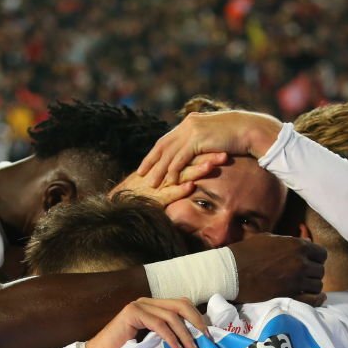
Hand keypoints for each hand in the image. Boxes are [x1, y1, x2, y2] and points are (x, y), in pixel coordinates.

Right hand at [85, 298, 210, 347]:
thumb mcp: (155, 344)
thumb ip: (171, 337)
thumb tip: (197, 343)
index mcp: (155, 307)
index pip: (183, 305)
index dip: (198, 319)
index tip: (209, 337)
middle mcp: (148, 302)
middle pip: (181, 305)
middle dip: (197, 322)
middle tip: (206, 340)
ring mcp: (139, 305)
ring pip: (172, 315)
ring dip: (185, 333)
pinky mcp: (132, 313)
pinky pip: (158, 323)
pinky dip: (170, 336)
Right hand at [112, 152, 228, 206]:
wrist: (121, 202)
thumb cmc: (144, 190)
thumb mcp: (165, 178)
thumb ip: (180, 170)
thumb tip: (201, 163)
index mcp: (169, 164)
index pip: (192, 153)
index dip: (208, 149)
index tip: (226, 146)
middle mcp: (166, 171)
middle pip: (190, 161)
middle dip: (208, 157)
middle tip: (227, 153)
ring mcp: (160, 184)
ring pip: (181, 175)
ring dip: (196, 170)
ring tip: (211, 166)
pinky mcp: (156, 198)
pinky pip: (169, 194)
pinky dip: (179, 190)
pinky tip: (191, 187)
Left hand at [137, 111, 282, 187]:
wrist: (251, 130)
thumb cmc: (238, 136)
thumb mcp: (215, 137)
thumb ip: (203, 142)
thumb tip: (198, 152)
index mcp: (190, 122)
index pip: (168, 139)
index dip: (156, 153)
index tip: (147, 163)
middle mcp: (188, 124)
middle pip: (162, 145)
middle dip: (151, 160)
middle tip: (140, 174)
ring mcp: (191, 131)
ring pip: (169, 153)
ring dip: (159, 170)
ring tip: (151, 183)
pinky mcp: (197, 139)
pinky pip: (180, 158)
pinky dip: (173, 171)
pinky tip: (168, 181)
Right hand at [229, 235, 326, 306]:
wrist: (232, 272)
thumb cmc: (247, 252)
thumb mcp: (269, 238)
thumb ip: (288, 242)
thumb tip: (298, 245)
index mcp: (297, 246)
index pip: (321, 254)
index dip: (316, 258)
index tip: (310, 262)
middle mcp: (301, 263)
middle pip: (320, 271)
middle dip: (313, 272)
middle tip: (303, 275)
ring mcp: (297, 281)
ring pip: (317, 285)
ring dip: (311, 285)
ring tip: (303, 286)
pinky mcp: (290, 296)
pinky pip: (313, 300)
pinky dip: (316, 299)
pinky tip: (316, 298)